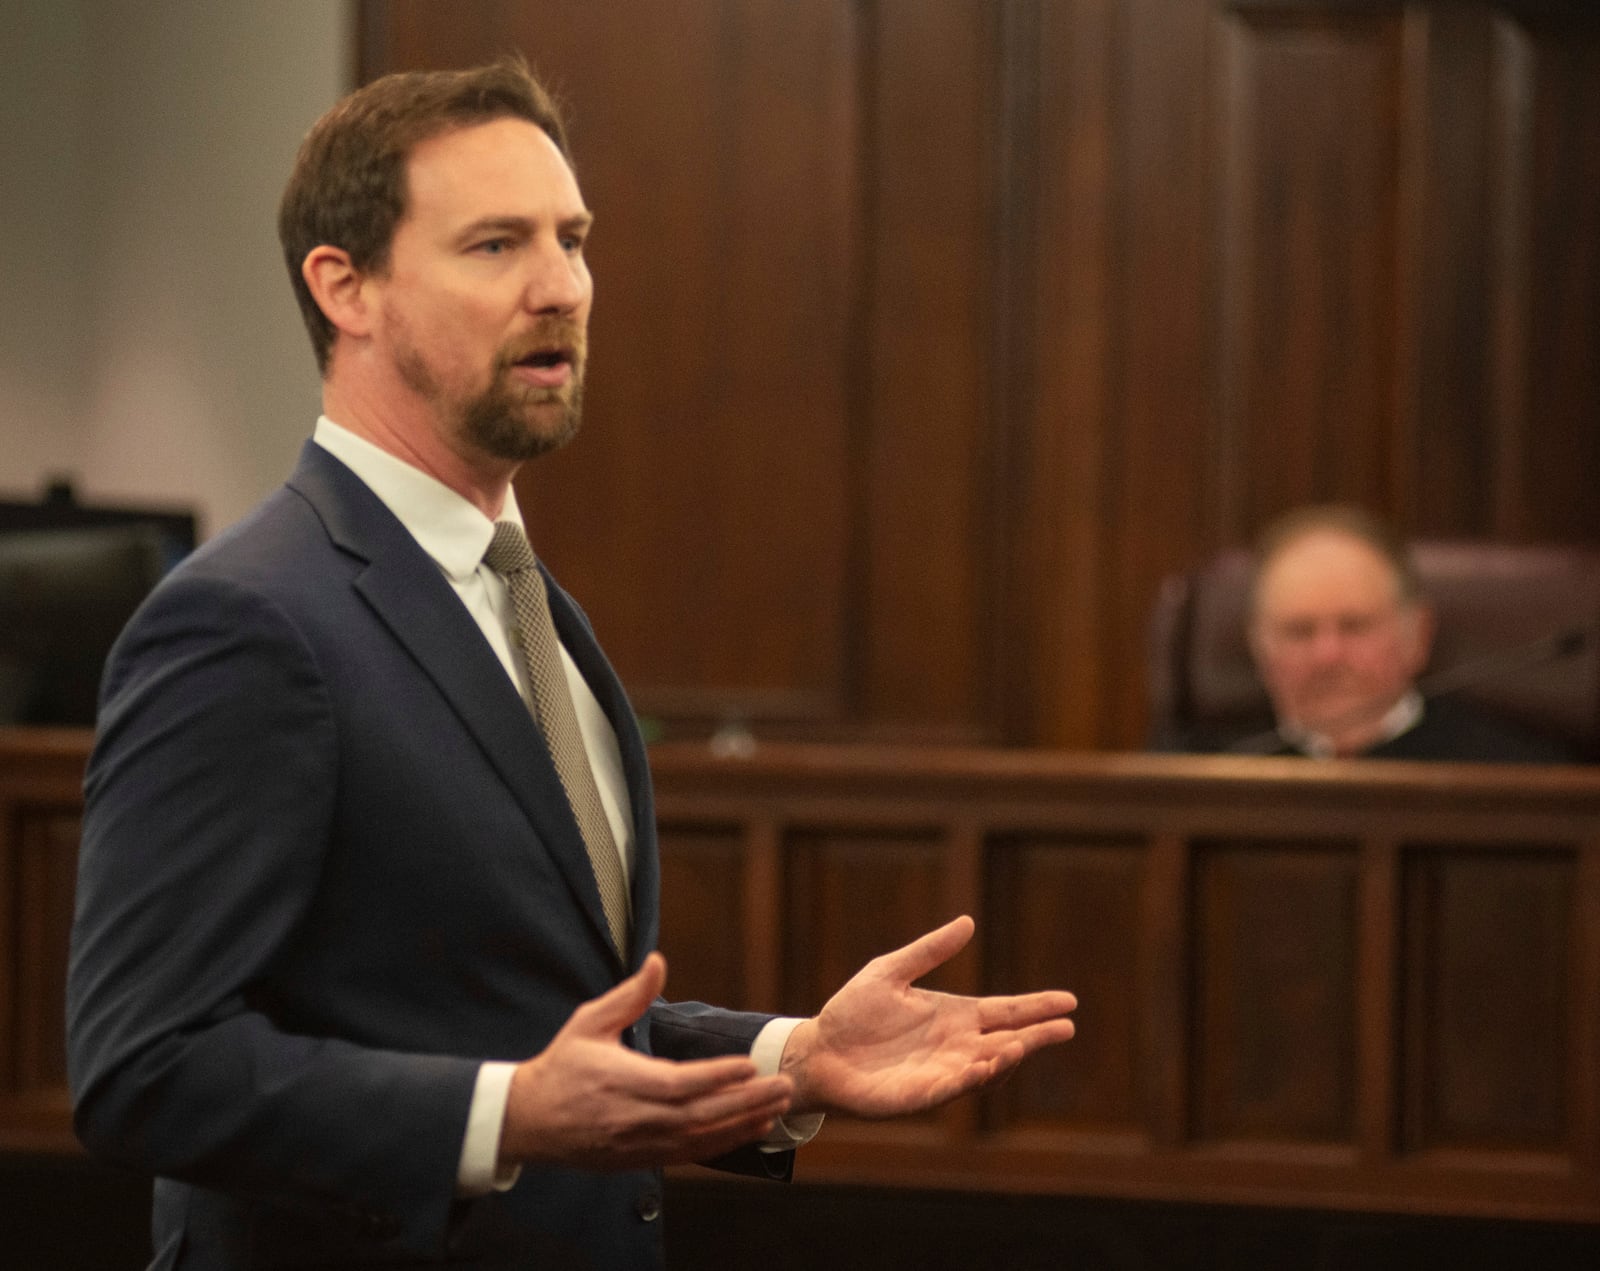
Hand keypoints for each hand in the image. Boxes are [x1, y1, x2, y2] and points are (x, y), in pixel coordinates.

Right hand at [499, 953, 792, 1170]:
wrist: (529, 1121)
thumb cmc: (562, 1066)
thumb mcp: (589, 1022)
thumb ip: (629, 996)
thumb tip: (657, 961)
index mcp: (622, 1082)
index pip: (678, 1084)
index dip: (716, 1077)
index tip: (750, 1065)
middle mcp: (634, 1118)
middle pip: (699, 1116)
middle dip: (746, 1102)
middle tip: (784, 1087)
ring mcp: (639, 1144)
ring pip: (700, 1139)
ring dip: (743, 1124)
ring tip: (779, 1107)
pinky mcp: (642, 1159)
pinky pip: (691, 1154)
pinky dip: (725, 1144)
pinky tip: (752, 1129)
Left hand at [780, 916, 1075, 1118]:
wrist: (819, 1049)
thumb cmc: (854, 1012)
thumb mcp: (891, 971)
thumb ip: (928, 950)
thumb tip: (968, 922)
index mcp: (955, 1016)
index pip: (1005, 1011)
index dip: (1036, 1007)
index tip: (1069, 1001)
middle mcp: (956, 1046)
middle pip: (1006, 1041)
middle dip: (1036, 1036)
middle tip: (1065, 1027)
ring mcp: (941, 1073)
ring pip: (986, 1068)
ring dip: (1004, 1059)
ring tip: (1020, 1044)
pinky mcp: (919, 1095)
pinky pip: (950, 1089)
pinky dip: (968, 1080)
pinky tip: (982, 1066)